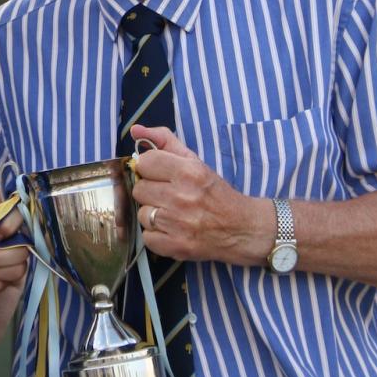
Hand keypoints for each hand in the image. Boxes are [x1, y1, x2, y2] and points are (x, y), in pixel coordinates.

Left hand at [128, 125, 264, 264]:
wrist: (241, 228)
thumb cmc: (215, 193)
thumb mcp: (195, 162)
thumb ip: (164, 141)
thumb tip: (135, 130)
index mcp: (188, 172)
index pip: (144, 163)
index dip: (150, 169)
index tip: (161, 175)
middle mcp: (182, 197)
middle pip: (139, 189)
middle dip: (152, 192)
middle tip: (169, 196)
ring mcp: (178, 223)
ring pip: (142, 214)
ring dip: (154, 214)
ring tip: (172, 214)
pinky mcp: (176, 246)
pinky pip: (147, 237)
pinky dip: (157, 235)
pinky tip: (173, 230)